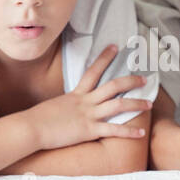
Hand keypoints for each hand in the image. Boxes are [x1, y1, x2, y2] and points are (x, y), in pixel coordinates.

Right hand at [30, 45, 152, 150]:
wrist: (29, 128)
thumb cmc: (36, 120)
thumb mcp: (53, 106)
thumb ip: (64, 105)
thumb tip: (65, 106)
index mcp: (76, 94)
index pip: (93, 71)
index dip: (105, 57)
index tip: (115, 46)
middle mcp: (85, 102)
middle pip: (113, 86)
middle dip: (131, 81)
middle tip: (144, 79)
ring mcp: (88, 115)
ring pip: (118, 105)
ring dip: (136, 104)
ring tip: (149, 104)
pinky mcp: (88, 130)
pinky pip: (113, 130)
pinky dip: (129, 131)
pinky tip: (141, 132)